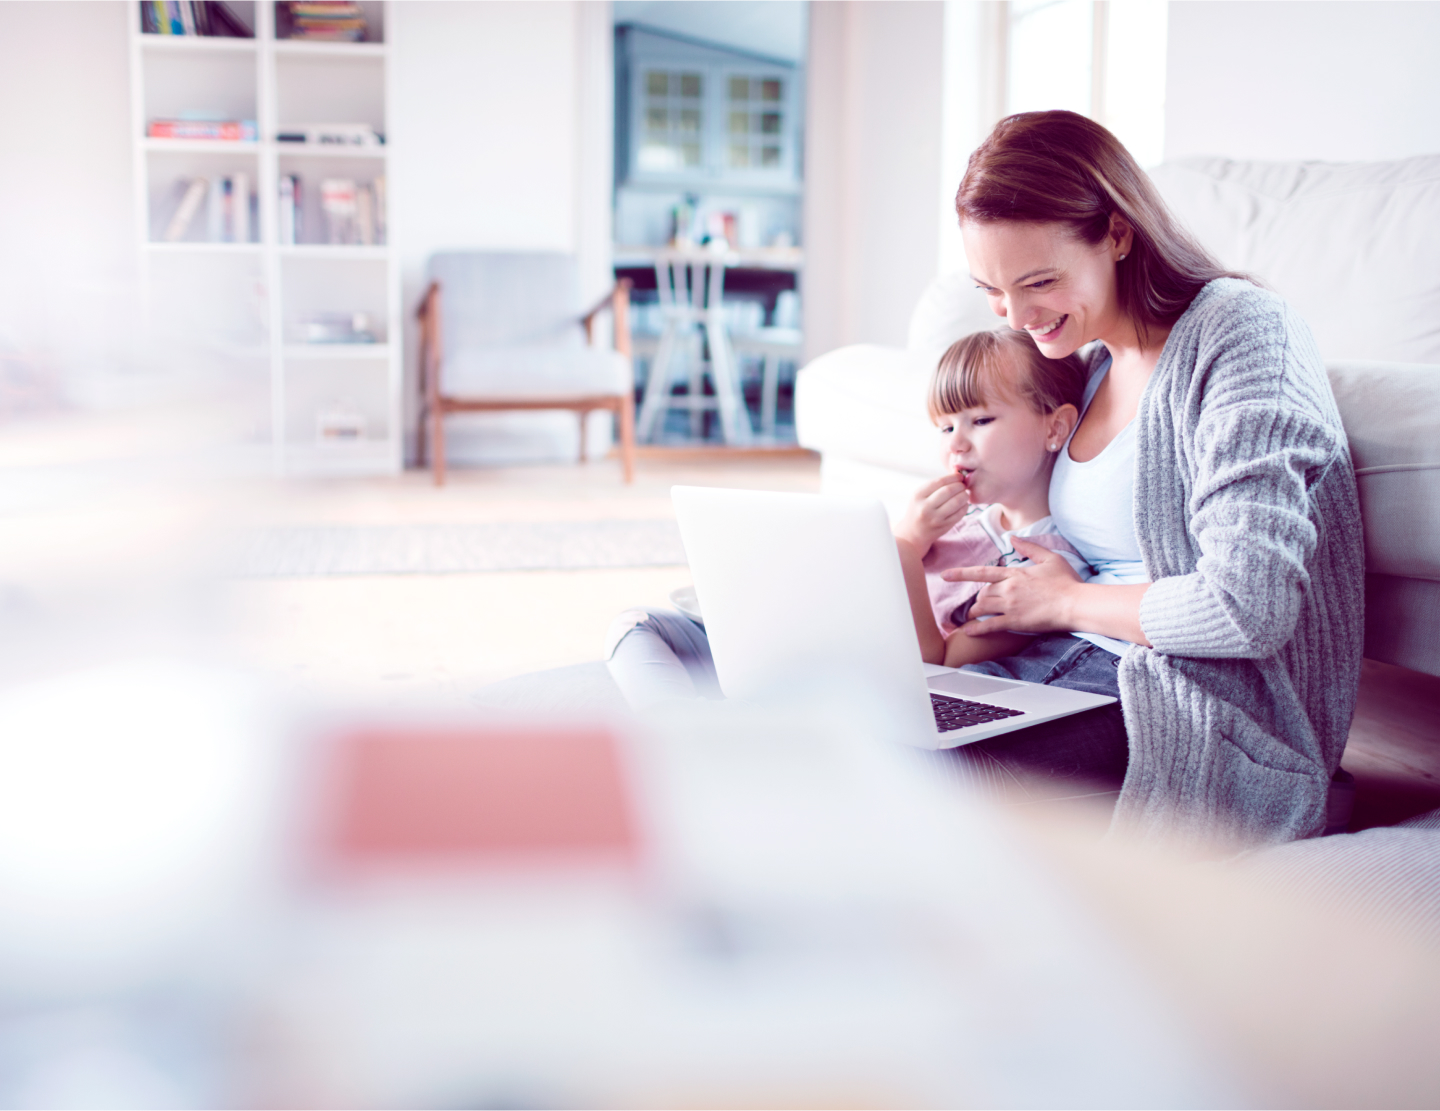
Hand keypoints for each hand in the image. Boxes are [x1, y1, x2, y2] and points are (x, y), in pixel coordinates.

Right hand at [894, 472, 968, 552]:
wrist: (913, 533)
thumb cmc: (919, 509)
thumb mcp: (920, 496)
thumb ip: (936, 486)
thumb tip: (958, 476)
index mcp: (918, 495)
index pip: (939, 482)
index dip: (953, 477)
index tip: (959, 476)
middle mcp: (925, 507)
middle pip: (949, 490)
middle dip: (960, 485)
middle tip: (963, 485)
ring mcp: (935, 518)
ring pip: (957, 501)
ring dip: (964, 495)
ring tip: (964, 494)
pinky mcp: (944, 526)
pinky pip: (960, 513)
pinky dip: (965, 506)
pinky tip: (963, 504)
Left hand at [940, 536, 1082, 634]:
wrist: (1075, 603)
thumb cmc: (1066, 581)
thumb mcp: (1049, 558)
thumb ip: (1029, 547)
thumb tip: (1013, 538)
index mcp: (1015, 573)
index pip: (982, 572)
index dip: (961, 574)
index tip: (945, 575)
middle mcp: (1008, 589)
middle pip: (982, 593)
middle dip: (978, 598)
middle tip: (979, 603)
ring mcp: (1010, 605)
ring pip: (983, 607)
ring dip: (974, 612)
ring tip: (972, 616)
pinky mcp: (1015, 621)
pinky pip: (990, 625)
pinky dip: (977, 629)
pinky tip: (967, 632)